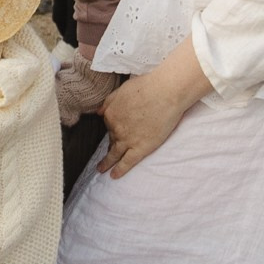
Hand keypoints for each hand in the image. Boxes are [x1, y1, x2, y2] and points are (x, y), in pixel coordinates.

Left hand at [96, 39, 211, 177]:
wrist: (165, 93)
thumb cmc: (146, 87)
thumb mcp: (122, 90)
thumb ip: (109, 101)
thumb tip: (98, 112)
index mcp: (110, 113)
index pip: (109, 124)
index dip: (115, 126)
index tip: (120, 128)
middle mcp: (115, 128)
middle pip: (112, 138)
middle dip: (112, 144)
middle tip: (109, 152)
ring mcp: (127, 140)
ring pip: (114, 154)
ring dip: (106, 163)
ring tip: (101, 169)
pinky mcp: (141, 148)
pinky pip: (127, 162)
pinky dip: (119, 170)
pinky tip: (114, 176)